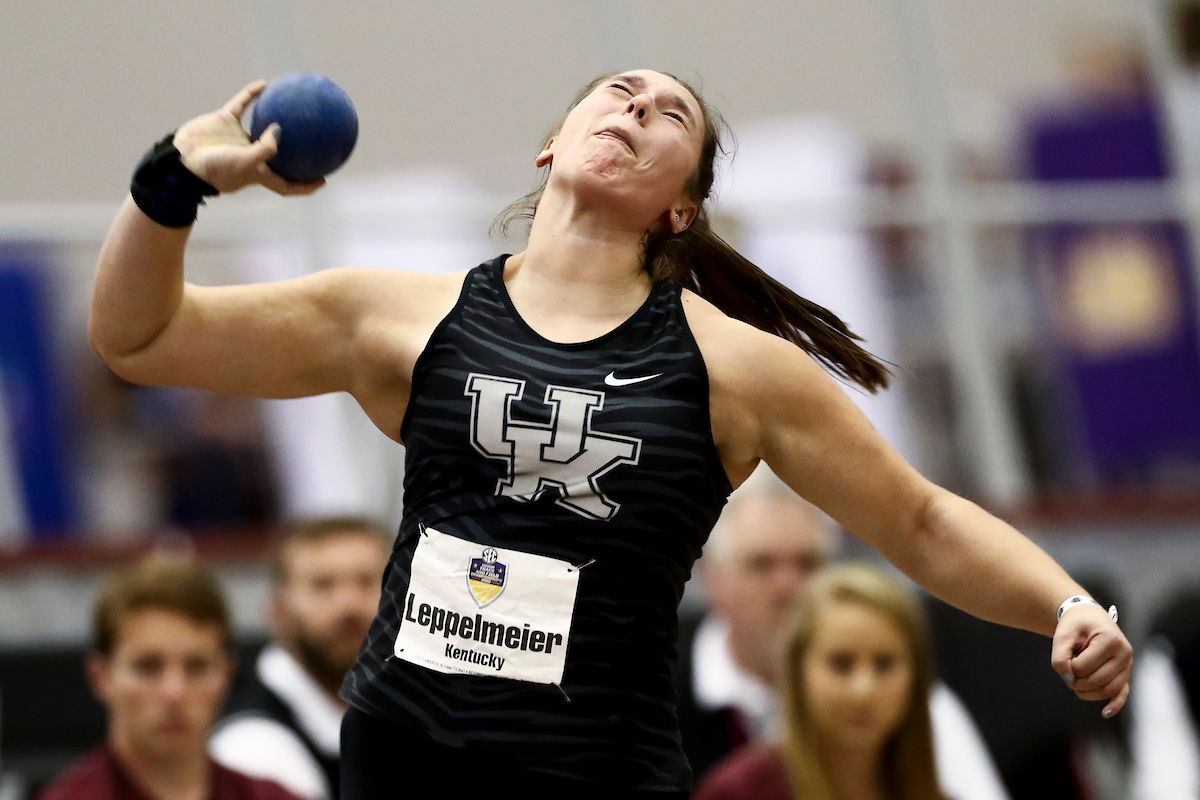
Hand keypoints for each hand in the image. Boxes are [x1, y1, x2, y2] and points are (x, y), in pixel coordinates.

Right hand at [172, 81, 323, 195]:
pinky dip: (251, 94)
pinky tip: (265, 84)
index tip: (323, 180)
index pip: (286, 184)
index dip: (305, 185)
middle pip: (279, 155)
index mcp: (258, 173)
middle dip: (296, 151)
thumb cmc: (215, 168)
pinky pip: (242, 104)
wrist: (183, 160)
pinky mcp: (225, 121)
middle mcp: (251, 155)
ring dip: (276, 116)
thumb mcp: (245, 163)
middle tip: (318, 141)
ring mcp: (238, 137)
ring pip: (262, 125)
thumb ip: (265, 149)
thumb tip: (280, 130)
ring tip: (295, 105)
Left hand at [1051, 603, 1132, 717]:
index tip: (1064, 657)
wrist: (1088, 616)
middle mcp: (1124, 653)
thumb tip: (1069, 681)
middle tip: (1066, 672)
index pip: (1085, 666)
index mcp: (1110, 640)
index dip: (1069, 667)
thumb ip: (1060, 658)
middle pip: (1098, 681)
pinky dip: (1114, 704)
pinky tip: (1105, 713)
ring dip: (1087, 692)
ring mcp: (1127, 665)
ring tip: (1075, 681)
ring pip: (1109, 690)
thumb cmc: (1075, 624)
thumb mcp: (1062, 635)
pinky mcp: (1125, 673)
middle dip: (1077, 682)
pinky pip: (1123, 693)